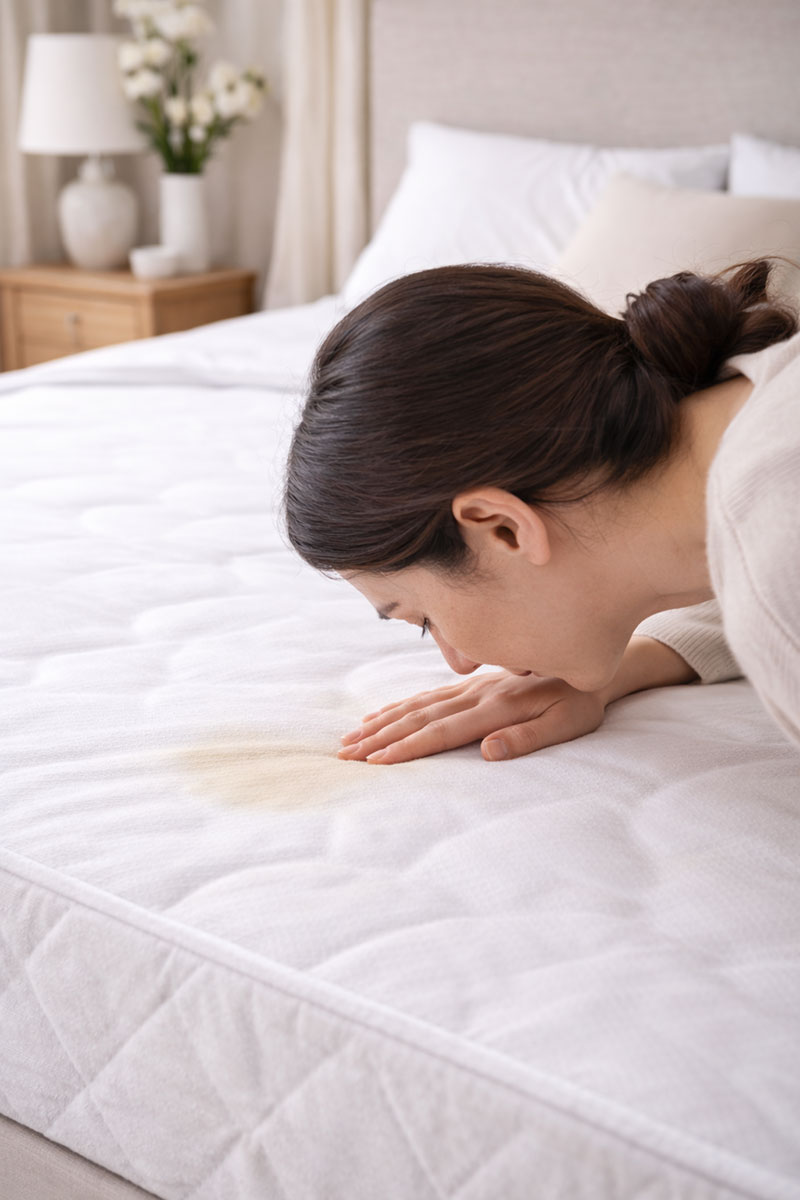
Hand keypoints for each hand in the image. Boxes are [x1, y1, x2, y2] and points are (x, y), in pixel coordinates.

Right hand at [337, 671, 606, 763]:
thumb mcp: (570, 723)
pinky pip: (427, 696)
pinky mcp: (471, 683)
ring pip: (417, 706)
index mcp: (497, 706)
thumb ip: (528, 737)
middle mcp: (476, 693)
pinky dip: (399, 707)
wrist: (593, 657)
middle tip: (347, 756)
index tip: (377, 762)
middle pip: (420, 718)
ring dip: (382, 723)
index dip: (408, 748)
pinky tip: (380, 715)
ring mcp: (471, 686)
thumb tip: (487, 752)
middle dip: (381, 737)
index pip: (444, 732)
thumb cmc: (584, 700)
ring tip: (351, 739)